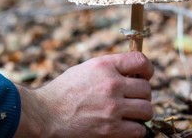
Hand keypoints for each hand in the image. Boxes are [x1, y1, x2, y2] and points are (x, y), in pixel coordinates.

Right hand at [14, 51, 153, 137]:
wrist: (45, 114)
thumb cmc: (63, 92)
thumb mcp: (86, 70)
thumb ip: (109, 69)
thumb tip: (133, 73)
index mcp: (104, 66)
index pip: (141, 61)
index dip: (147, 69)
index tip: (144, 76)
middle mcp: (111, 84)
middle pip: (147, 89)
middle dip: (141, 95)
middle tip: (131, 100)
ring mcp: (112, 108)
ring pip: (146, 110)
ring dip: (141, 113)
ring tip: (129, 114)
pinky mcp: (111, 129)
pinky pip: (139, 130)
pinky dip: (135, 129)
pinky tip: (126, 126)